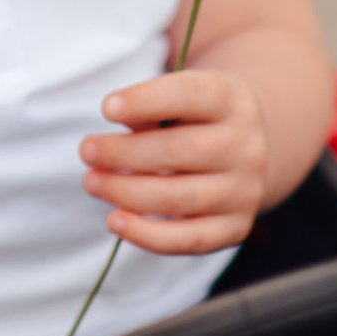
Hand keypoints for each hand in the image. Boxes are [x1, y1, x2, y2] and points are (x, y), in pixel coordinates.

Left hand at [80, 68, 266, 252]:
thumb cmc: (198, 116)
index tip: (107, 108)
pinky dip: (146, 235)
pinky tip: (115, 221)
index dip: (145, 101)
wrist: (250, 147)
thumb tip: (116, 131)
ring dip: (124, 192)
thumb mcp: (182, 97)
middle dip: (122, 153)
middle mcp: (245, 145)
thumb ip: (150, 109)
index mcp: (231, 99)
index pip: (188, 95)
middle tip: (86, 151)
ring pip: (176, 198)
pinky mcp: (235, 227)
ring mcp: (245, 191)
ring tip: (92, 181)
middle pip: (175, 151)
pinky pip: (187, 240)